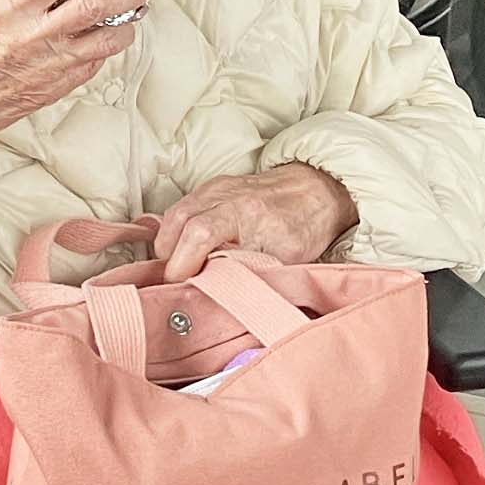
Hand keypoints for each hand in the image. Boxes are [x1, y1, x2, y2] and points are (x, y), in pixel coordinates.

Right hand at [0, 0, 141, 173]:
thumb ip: (12, 0)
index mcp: (11, 10)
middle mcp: (35, 35)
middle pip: (99, 3)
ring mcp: (49, 65)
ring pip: (107, 39)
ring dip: (124, 25)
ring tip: (127, 18)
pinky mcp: (53, 89)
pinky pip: (91, 67)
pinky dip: (101, 53)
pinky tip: (98, 46)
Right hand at [153, 161, 357, 275]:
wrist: (315, 189)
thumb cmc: (303, 225)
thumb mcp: (285, 258)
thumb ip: (249, 273)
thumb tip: (217, 296)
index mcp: (248, 212)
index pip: (198, 234)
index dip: (182, 265)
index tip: (182, 287)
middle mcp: (225, 194)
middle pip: (177, 224)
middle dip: (170, 259)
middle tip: (180, 283)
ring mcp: (213, 188)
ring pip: (172, 219)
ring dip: (169, 249)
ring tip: (183, 269)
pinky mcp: (207, 189)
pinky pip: (177, 213)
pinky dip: (175, 236)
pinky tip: (185, 252)